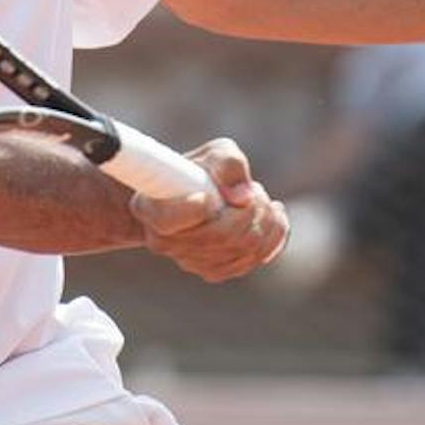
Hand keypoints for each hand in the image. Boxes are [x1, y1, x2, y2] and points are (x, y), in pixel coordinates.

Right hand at [131, 139, 290, 282]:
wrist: (192, 195)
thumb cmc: (200, 170)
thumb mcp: (212, 153)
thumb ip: (227, 164)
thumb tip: (243, 197)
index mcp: (151, 209)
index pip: (169, 219)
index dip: (194, 209)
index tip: (207, 196)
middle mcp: (165, 243)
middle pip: (222, 236)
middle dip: (252, 209)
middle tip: (254, 188)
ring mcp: (189, 261)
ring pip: (243, 250)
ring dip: (265, 220)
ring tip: (259, 199)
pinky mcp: (212, 271)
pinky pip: (252, 260)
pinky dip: (271, 236)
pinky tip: (272, 216)